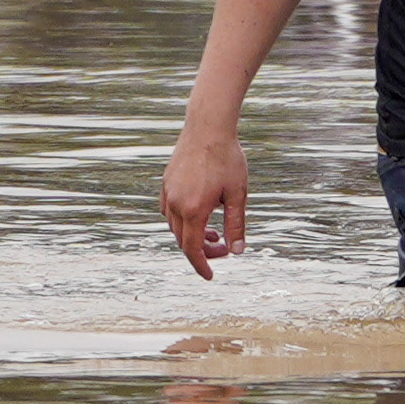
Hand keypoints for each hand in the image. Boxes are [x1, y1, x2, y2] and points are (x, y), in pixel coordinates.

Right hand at [159, 128, 249, 273]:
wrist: (208, 127)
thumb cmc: (227, 158)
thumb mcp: (238, 194)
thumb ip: (236, 225)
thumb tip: (238, 252)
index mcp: (194, 210)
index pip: (193, 250)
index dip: (202, 265)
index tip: (210, 276)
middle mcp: (176, 204)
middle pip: (183, 241)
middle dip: (202, 251)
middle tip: (223, 247)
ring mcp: (168, 193)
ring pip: (174, 227)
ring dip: (192, 236)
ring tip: (215, 232)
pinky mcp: (166, 183)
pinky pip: (168, 211)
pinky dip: (181, 221)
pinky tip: (197, 215)